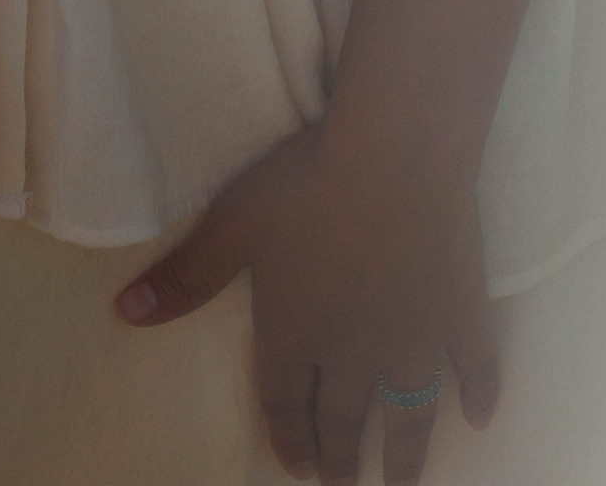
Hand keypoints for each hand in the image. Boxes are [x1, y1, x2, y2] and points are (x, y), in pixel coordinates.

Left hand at [114, 116, 501, 481]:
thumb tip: (121, 315)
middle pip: (344, 420)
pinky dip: (481, 393)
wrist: (397, 153)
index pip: (287, 406)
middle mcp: (355, 356)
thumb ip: (185, 276)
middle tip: (341, 484)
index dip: (289, 440)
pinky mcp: (462, 313)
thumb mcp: (233, 225)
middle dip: (339, 458)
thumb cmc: (306, 183)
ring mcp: (415, 340)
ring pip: (410, 415)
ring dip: (404, 455)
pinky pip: (476, 365)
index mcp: (296, 338)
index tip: (296, 469)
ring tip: (401, 483)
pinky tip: (483, 417)